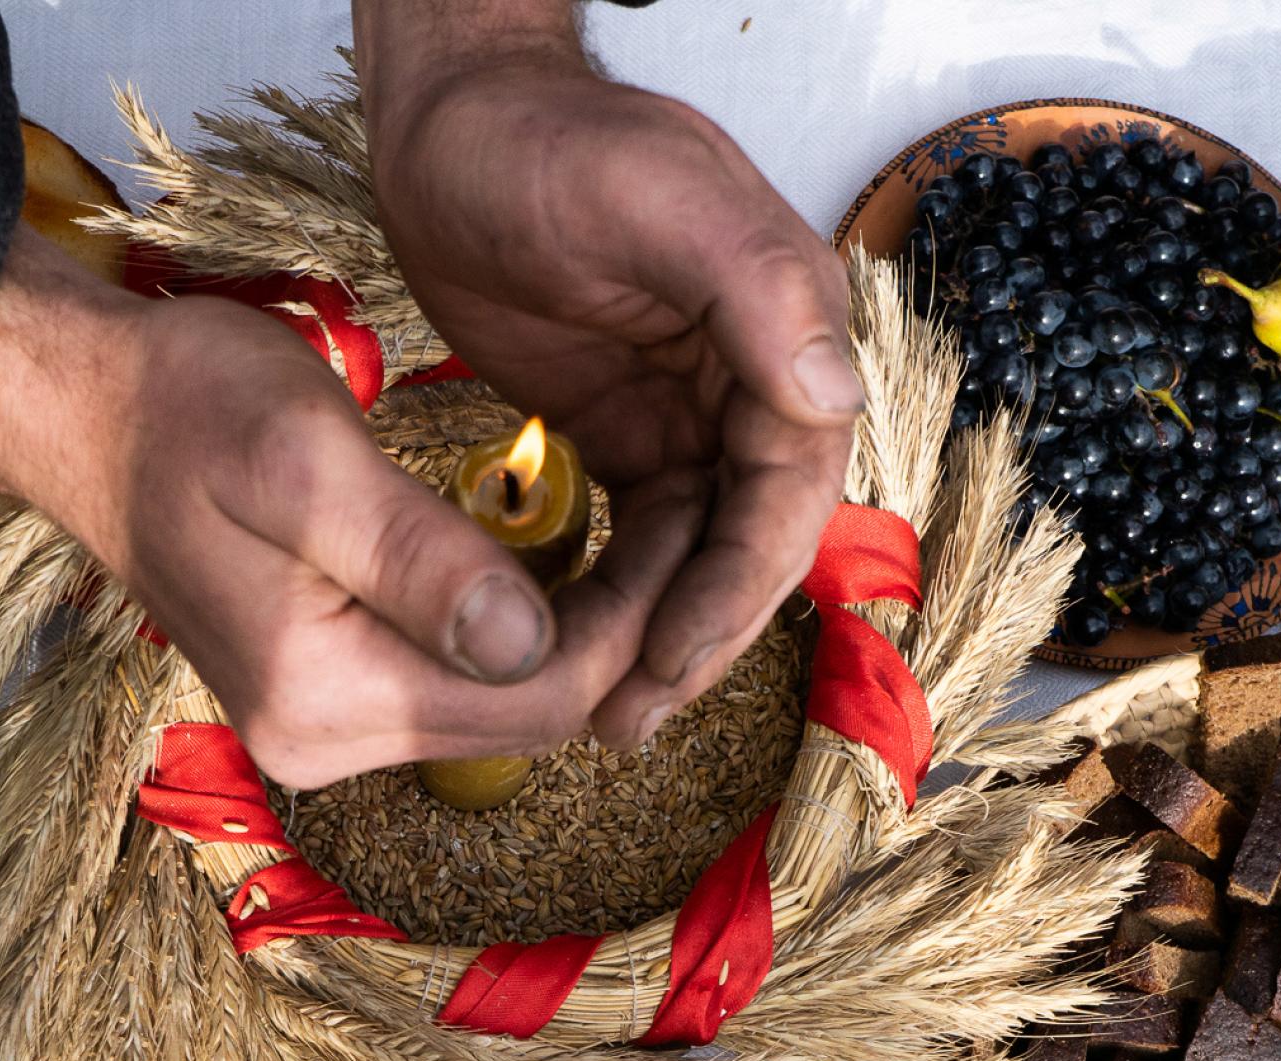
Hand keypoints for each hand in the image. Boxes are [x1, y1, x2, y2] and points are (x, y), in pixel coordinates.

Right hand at [0, 229, 686, 786]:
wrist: (84, 412)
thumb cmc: (182, 406)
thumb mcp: (305, 457)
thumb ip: (417, 556)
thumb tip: (527, 641)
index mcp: (321, 695)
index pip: (534, 702)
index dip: (628, 627)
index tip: (682, 527)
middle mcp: (321, 742)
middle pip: (527, 720)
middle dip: (615, 635)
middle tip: (677, 524)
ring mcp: (322, 727)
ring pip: (501, 706)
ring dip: (574, 634)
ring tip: (631, 532)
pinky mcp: (326, 694)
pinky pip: (458, 683)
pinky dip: (518, 629)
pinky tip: (550, 556)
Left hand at [358, 0, 861, 747]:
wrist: (448, 123)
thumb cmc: (545, 139)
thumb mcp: (651, 196)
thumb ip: (751, 287)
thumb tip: (831, 399)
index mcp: (783, 327)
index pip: (791, 482)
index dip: (744, 580)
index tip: (679, 653)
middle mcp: (754, 377)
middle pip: (752, 537)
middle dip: (703, 634)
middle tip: (633, 717)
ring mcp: (692, 409)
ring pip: (700, 552)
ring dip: (664, 634)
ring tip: (608, 717)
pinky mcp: (631, 430)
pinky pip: (645, 537)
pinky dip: (623, 598)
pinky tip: (584, 656)